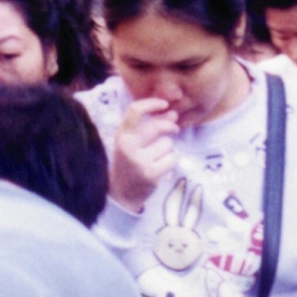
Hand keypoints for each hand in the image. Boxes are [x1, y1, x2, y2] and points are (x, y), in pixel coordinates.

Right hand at [108, 97, 179, 212]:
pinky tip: (160, 168)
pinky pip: (172, 158)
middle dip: (170, 125)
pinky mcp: (151, 174)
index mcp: (121, 135)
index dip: (152, 103)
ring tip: (157, 157)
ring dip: (168, 149)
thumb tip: (173, 113)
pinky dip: (170, 162)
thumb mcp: (133, 142)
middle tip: (175, 128)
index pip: (135, 111)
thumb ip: (150, 126)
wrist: (122, 193)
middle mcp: (128, 146)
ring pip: (167, 144)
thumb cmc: (129, 162)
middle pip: (156, 126)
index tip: (164, 104)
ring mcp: (139, 161)